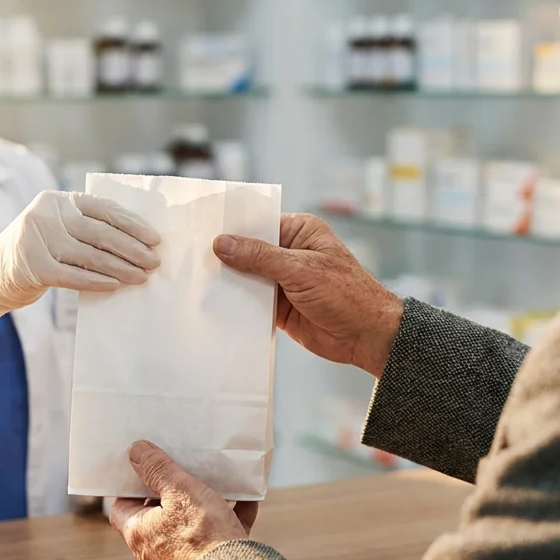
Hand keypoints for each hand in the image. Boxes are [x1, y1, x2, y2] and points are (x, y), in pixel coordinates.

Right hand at [0, 190, 160, 327]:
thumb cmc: (39, 250)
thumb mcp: (59, 229)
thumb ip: (87, 227)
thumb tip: (138, 241)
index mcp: (58, 200)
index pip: (103, 208)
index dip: (132, 223)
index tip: (155, 238)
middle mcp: (46, 214)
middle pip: (99, 232)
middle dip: (131, 248)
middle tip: (154, 261)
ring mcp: (37, 239)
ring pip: (89, 255)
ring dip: (120, 268)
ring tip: (141, 277)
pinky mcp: (31, 266)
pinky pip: (72, 276)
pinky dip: (96, 281)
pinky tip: (115, 286)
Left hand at [110, 441, 258, 559]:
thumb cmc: (201, 534)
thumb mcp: (180, 491)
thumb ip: (157, 469)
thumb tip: (135, 451)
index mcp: (139, 535)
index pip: (122, 508)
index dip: (131, 488)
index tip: (146, 472)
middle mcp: (153, 557)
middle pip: (156, 521)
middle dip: (170, 499)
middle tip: (182, 477)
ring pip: (188, 532)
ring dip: (201, 511)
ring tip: (216, 488)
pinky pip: (216, 542)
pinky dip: (228, 523)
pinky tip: (247, 502)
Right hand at [214, 214, 403, 377]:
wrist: (367, 336)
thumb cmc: (347, 294)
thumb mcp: (300, 269)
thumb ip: (260, 257)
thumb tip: (223, 243)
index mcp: (300, 232)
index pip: (260, 223)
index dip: (233, 228)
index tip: (203, 230)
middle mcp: (290, 254)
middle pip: (249, 251)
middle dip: (226, 258)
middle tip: (192, 259)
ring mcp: (283, 281)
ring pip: (247, 278)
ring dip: (229, 283)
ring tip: (197, 283)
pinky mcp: (279, 307)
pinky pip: (251, 303)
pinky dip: (237, 305)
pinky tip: (215, 305)